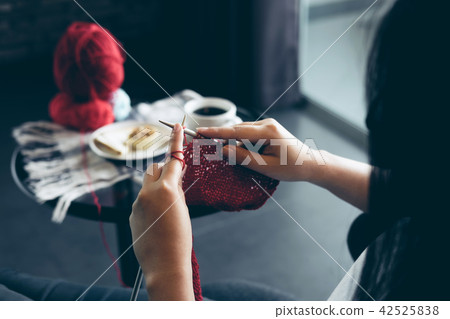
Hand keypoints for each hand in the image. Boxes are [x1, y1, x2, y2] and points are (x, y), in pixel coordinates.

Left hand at [129, 123, 193, 299]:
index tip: (176, 125)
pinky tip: (158, 222)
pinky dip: (150, 204)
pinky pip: (142, 201)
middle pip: (154, 169)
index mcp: (165, 189)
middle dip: (164, 170)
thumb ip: (176, 189)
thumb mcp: (183, 208)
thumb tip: (173, 177)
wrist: (164, 263)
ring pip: (147, 185)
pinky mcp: (131, 214)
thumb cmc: (180, 239)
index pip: (172, 159)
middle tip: (175, 182)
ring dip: (157, 189)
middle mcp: (147, 192)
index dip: (175, 141)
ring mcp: (137, 203)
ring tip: (168, 211)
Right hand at [197, 118, 325, 181]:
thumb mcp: (266, 167)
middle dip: (226, 141)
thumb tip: (224, 150)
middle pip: (238, 131)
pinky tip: (253, 158)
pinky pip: (249, 136)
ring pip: (243, 134)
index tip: (201, 131)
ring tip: (250, 161)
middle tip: (213, 150)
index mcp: (267, 131)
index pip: (236, 131)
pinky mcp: (268, 130)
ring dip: (239, 146)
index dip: (217, 132)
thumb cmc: (292, 168)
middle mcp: (267, 124)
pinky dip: (246, 146)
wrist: (310, 163)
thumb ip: (244, 158)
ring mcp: (268, 125)